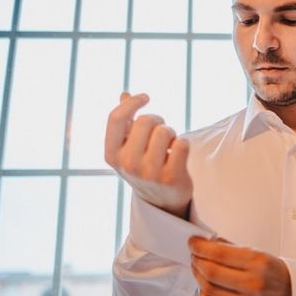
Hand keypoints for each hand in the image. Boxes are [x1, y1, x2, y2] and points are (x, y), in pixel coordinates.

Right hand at [104, 92, 192, 217]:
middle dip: (157, 121)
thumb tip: (124, 94)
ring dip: (171, 133)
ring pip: (165, 131)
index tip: (146, 97)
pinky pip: (182, 144)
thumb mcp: (129, 147)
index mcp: (112, 154)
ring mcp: (149, 173)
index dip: (133, 103)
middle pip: (146, 121)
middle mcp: (128, 164)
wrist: (162, 201)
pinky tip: (178, 156)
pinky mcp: (171, 178)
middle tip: (161, 133)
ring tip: (169, 146)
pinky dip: (183, 145)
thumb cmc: (144, 166)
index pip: (116, 118)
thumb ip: (126, 122)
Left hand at [188, 237, 291, 295]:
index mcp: (259, 263)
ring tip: (198, 268)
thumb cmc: (277, 275)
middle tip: (194, 254)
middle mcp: (253, 284)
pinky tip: (204, 287)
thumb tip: (208, 242)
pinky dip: (203, 295)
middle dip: (197, 260)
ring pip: (208, 289)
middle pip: (211, 271)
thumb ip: (233, 248)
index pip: (220, 254)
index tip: (193, 242)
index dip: (201, 247)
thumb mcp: (261, 254)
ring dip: (198, 275)